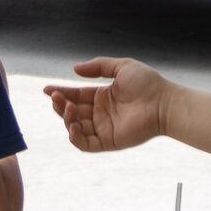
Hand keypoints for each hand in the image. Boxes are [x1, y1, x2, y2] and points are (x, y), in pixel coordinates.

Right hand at [44, 58, 168, 152]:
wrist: (163, 102)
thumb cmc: (147, 83)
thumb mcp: (121, 67)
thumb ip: (98, 67)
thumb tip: (75, 69)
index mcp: (102, 96)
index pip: (76, 95)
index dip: (61, 93)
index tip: (47, 89)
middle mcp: (100, 113)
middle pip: (72, 111)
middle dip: (60, 104)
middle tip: (56, 96)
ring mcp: (103, 128)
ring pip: (75, 127)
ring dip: (66, 119)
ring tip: (68, 108)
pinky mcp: (108, 142)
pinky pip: (85, 144)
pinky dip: (75, 137)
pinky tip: (73, 126)